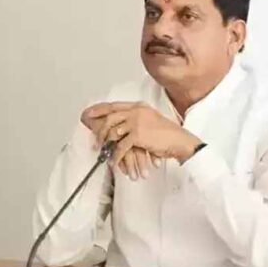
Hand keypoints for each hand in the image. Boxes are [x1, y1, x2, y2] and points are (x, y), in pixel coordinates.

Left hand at [84, 102, 202, 166]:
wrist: (179, 141)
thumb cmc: (168, 134)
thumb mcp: (151, 121)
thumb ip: (136, 120)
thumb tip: (121, 128)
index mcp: (139, 107)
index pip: (114, 106)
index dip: (99, 110)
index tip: (88, 114)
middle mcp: (136, 111)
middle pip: (110, 118)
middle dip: (99, 130)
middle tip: (94, 141)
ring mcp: (137, 122)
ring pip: (113, 132)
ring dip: (107, 145)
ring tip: (104, 154)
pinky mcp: (138, 134)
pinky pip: (121, 146)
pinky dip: (116, 155)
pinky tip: (114, 161)